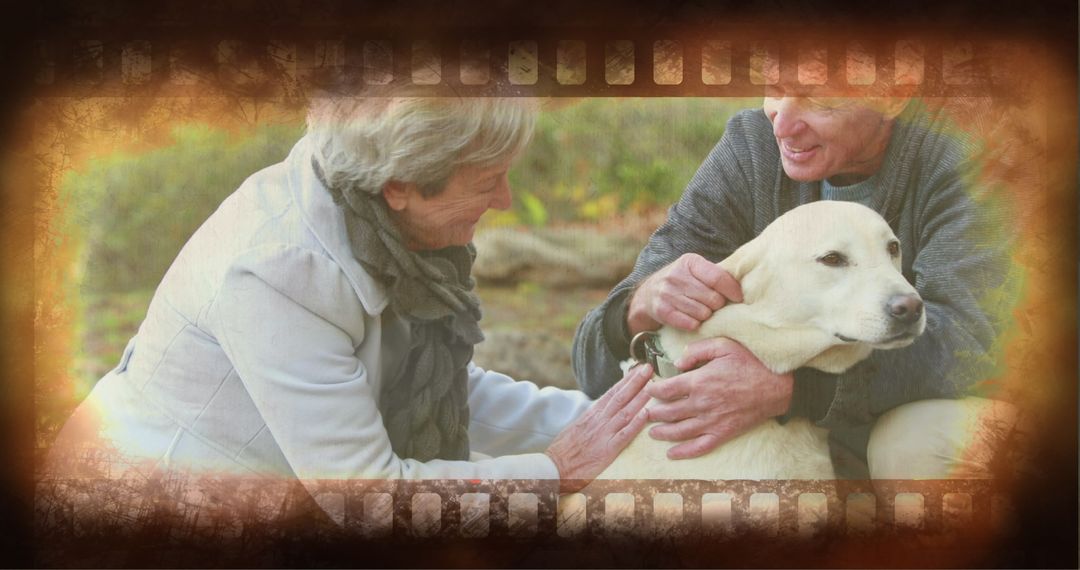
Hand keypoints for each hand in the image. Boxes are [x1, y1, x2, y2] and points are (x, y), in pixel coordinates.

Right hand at [545, 364, 652, 492]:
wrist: (553, 467)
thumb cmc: (563, 451)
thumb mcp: (576, 428)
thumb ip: (591, 419)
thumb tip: (601, 411)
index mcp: (591, 415)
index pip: (611, 393)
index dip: (625, 381)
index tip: (636, 370)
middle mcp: (599, 421)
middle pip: (620, 397)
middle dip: (636, 382)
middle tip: (648, 368)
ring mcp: (604, 434)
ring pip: (625, 412)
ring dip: (640, 398)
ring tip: (653, 386)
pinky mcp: (607, 450)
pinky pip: (624, 435)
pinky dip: (636, 424)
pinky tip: (647, 414)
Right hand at [627, 253, 742, 333]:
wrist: (648, 293)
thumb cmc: (682, 281)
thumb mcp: (695, 270)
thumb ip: (714, 275)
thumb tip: (744, 286)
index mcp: (689, 262)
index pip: (717, 277)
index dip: (732, 290)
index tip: (740, 298)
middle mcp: (676, 275)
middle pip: (712, 298)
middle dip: (718, 305)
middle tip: (716, 306)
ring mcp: (667, 293)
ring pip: (702, 313)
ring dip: (706, 316)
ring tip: (703, 312)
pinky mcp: (661, 310)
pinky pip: (689, 323)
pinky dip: (695, 324)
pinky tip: (693, 319)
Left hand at [644, 338, 792, 458]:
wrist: (777, 387)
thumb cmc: (750, 363)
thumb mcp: (723, 345)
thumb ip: (697, 350)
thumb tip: (677, 362)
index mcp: (699, 381)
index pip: (665, 389)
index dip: (652, 391)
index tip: (648, 390)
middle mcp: (701, 404)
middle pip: (668, 412)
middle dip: (653, 413)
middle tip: (645, 412)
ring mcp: (711, 421)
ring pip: (679, 431)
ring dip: (662, 433)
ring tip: (652, 432)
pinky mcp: (723, 433)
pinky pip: (699, 446)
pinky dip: (683, 452)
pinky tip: (672, 453)